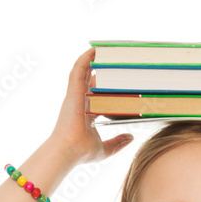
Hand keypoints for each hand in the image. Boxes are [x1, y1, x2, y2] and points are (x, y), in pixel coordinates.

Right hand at [50, 48, 133, 163]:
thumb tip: (131, 137)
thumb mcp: (106, 148)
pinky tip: (94, 49)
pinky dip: (85, 58)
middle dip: (101, 71)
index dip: (107, 89)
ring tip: (104, 49)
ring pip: (85, 72)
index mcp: (87, 113)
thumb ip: (118, 142)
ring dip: (93, 60)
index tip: (118, 83)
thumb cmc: (82, 152)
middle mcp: (81, 102)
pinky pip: (79, 68)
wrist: (69, 150)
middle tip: (114, 61)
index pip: (98, 96)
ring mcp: (76, 95)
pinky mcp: (73, 90)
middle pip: (92, 81)